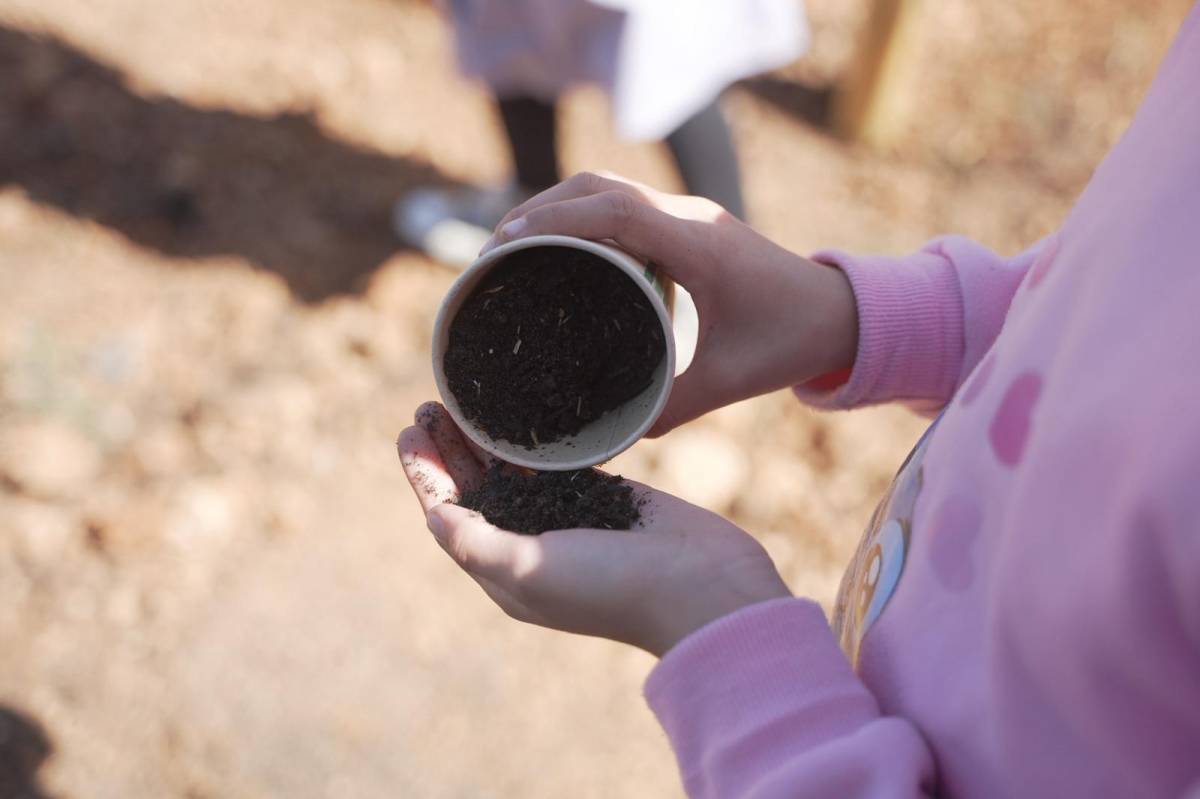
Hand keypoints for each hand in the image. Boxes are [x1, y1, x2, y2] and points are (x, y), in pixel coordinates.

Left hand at [397, 402, 792, 655]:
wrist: (700, 587)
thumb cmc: (612, 586)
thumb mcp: (527, 570)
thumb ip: (474, 543)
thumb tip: (434, 517)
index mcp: (505, 569)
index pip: (449, 514)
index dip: (425, 473)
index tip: (408, 430)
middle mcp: (531, 544)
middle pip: (476, 488)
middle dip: (449, 447)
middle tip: (431, 403)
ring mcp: (568, 519)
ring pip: (511, 471)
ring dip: (485, 438)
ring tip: (464, 399)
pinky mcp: (604, 496)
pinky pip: (556, 463)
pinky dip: (532, 440)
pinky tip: (520, 412)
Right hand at [481, 172, 859, 434]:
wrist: (839, 312)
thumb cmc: (787, 343)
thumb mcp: (725, 383)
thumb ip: (665, 410)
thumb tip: (604, 438)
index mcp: (698, 245)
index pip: (615, 211)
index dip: (554, 221)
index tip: (504, 244)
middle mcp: (690, 216)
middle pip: (598, 186)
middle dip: (539, 209)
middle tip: (493, 249)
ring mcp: (688, 213)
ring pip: (608, 187)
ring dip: (557, 205)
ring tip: (512, 244)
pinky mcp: (687, 221)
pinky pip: (623, 202)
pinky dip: (582, 213)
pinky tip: (559, 244)